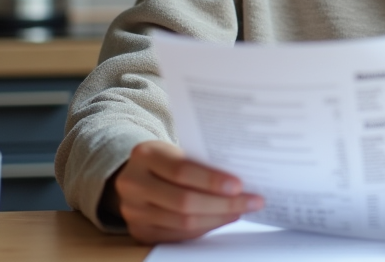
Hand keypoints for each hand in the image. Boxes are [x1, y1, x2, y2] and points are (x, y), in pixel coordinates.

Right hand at [109, 140, 263, 243]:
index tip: (239, 185)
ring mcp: (134, 211)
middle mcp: (133, 184)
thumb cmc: (165, 159)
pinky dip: (205, 228)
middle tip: (251, 201)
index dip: (211, 180)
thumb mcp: (176, 149)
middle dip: (223, 204)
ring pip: (183, 222)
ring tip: (241, 210)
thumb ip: (200, 161)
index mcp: (145, 155)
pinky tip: (222, 219)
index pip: (181, 170)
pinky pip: (178, 235)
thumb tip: (239, 179)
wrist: (134, 173)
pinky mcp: (140, 231)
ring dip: (218, 218)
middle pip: (183, 201)